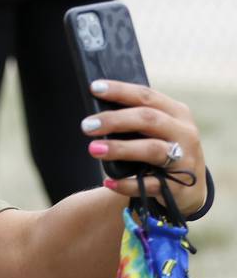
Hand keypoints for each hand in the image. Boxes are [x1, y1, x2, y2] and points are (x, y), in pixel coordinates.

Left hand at [81, 79, 206, 214]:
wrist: (190, 189)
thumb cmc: (162, 149)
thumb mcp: (157, 130)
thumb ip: (135, 119)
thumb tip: (96, 113)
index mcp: (176, 113)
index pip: (146, 96)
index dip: (120, 91)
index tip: (94, 88)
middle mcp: (184, 133)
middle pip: (148, 119)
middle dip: (115, 120)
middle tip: (87, 125)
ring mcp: (185, 160)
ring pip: (151, 149)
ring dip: (120, 148)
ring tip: (94, 149)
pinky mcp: (179, 187)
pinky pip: (150, 184)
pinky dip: (127, 183)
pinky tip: (108, 182)